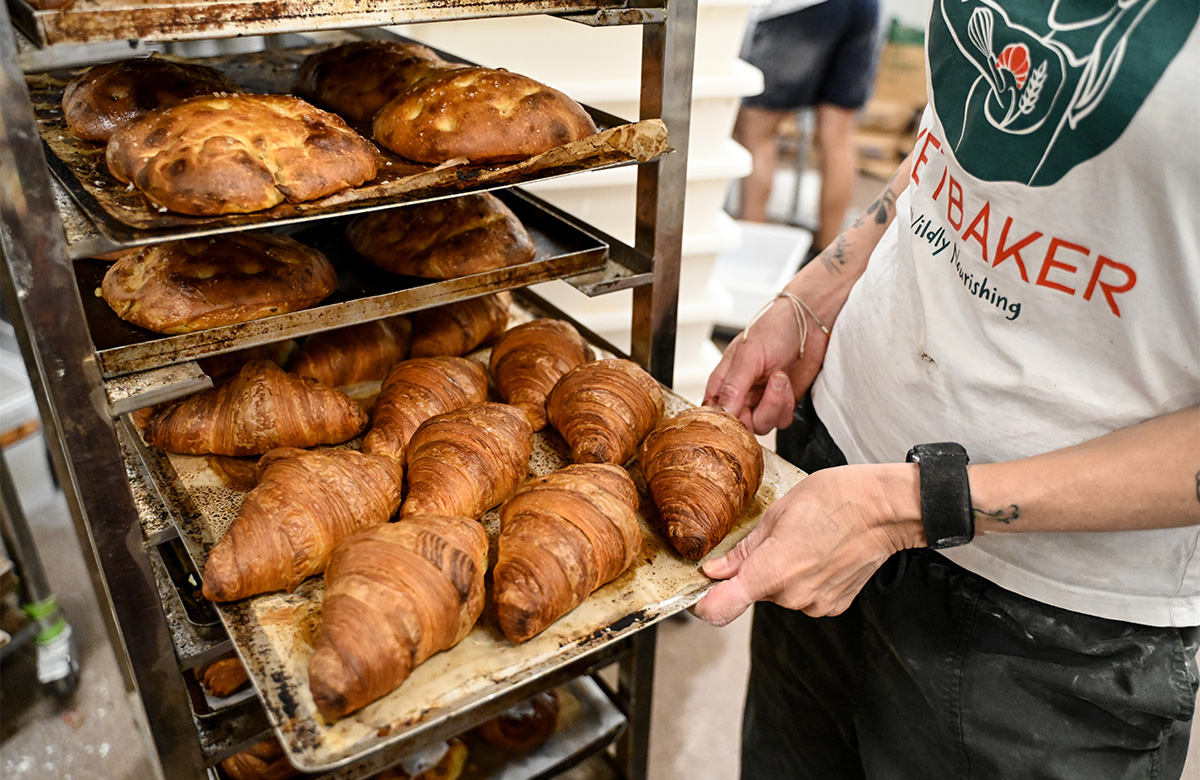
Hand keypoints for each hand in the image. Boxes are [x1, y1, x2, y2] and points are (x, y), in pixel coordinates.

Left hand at [691, 465, 921, 626]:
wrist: (885, 509)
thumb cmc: (836, 499)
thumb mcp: (777, 513)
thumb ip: (743, 550)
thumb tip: (715, 570)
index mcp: (772, 572)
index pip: (719, 609)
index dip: (700, 603)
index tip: (696, 591)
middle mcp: (792, 597)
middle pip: (752, 593)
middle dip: (752, 571)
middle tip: (771, 538)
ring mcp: (815, 605)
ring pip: (778, 593)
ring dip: (779, 573)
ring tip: (802, 541)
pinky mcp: (833, 606)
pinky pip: (803, 596)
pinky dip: (803, 579)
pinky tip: (818, 553)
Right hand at [703, 298, 828, 434]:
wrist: (808, 325)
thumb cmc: (773, 330)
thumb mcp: (748, 355)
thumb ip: (733, 386)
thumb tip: (723, 411)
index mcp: (722, 383)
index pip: (715, 414)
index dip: (727, 420)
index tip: (742, 412)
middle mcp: (740, 395)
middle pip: (741, 426)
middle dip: (760, 409)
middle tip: (770, 384)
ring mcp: (760, 402)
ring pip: (762, 425)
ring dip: (775, 403)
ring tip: (779, 377)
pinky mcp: (780, 405)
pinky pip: (781, 421)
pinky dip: (786, 404)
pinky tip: (786, 383)